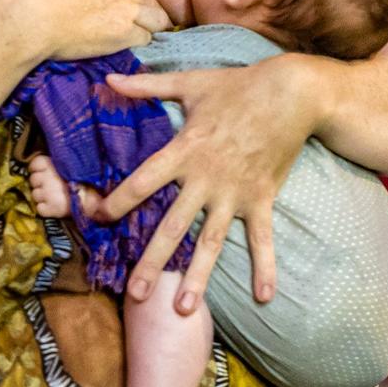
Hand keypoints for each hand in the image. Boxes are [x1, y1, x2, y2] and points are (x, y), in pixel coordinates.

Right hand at [0, 0, 176, 63]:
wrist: (18, 26)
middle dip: (153, 3)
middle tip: (144, 11)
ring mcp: (119, 14)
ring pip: (156, 19)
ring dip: (151, 23)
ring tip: (142, 29)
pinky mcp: (116, 39)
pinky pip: (144, 41)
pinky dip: (141, 42)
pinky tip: (132, 46)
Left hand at [96, 55, 320, 312]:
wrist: (291, 92)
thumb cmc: (236, 86)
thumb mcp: (189, 82)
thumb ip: (146, 86)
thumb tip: (108, 77)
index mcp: (184, 150)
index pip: (142, 182)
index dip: (118, 200)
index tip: (96, 218)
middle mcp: (206, 178)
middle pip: (172, 226)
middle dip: (152, 261)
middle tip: (135, 295)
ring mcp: (235, 193)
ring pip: (211, 241)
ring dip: (198, 276)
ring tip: (182, 309)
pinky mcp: (262, 199)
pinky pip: (262, 239)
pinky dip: (265, 268)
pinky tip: (264, 298)